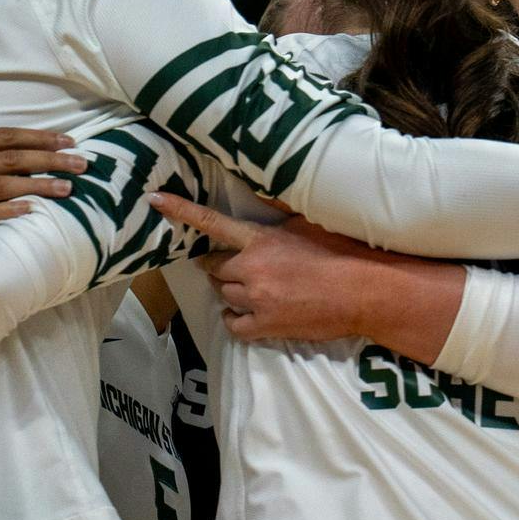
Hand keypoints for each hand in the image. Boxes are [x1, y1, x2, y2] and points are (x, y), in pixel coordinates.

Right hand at [0, 77, 87, 270]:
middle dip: (49, 160)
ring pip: (2, 187)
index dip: (36, 138)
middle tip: (82, 162)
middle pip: (10, 160)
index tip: (66, 139)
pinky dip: (7, 211)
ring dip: (38, 187)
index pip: (2, 138)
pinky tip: (31, 210)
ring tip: (68, 189)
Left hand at [148, 194, 387, 341]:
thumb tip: (262, 193)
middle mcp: (251, 269)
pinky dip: (235, 318)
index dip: (180, 210)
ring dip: (230, 290)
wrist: (364, 292)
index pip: (210, 222)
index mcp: (260, 239)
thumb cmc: (341, 252)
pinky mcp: (265, 326)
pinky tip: (245, 313)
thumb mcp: (307, 222)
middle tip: (236, 264)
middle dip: (218, 264)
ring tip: (251, 287)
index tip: (154, 200)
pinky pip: (233, 325)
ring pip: (223, 294)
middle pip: (213, 267)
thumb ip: (278, 213)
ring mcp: (256, 300)